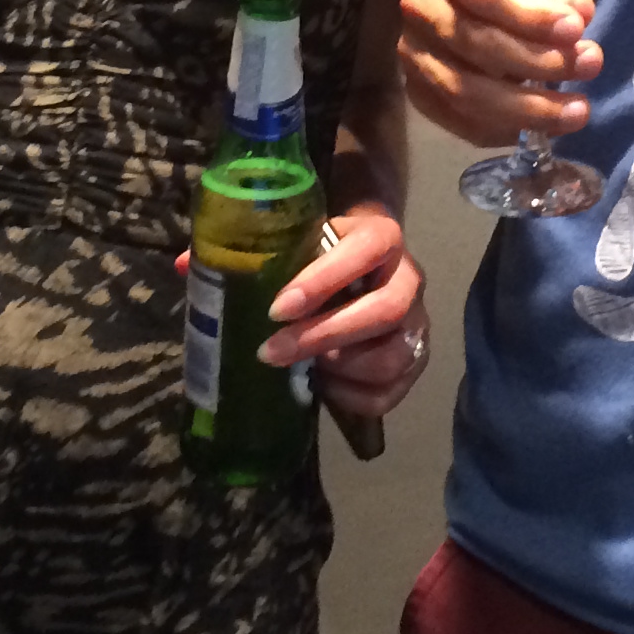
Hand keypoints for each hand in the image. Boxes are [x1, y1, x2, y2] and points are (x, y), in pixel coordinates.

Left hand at [260, 204, 429, 419]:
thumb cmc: (324, 250)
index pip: (365, 251)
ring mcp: (418, 323)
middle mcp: (409, 279)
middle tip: (271, 351)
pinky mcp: (415, 360)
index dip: (323, 281)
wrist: (366, 262)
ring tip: (303, 366)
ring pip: (390, 358)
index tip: (278, 309)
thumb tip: (214, 278)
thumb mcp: (307, 238)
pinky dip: (349, 396)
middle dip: (323, 335)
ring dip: (338, 370)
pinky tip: (323, 382)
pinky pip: (388, 393)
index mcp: (383, 237)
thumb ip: (277, 254)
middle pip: (385, 311)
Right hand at [395, 0, 602, 146]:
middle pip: (474, 41)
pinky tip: (546, 128)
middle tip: (590, 65)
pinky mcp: (419, 90)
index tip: (575, 28)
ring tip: (578, 110)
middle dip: (538, 60)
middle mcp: (420, 4)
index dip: (526, 12)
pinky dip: (504, 129)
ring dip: (527, 107)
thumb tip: (579, 14)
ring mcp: (414, 51)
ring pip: (465, 89)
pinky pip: (459, 121)